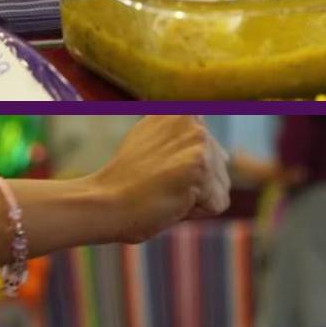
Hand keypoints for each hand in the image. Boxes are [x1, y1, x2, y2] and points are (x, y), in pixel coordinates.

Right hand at [87, 116, 229, 241]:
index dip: (186, 173)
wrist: (104, 203)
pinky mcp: (200, 167)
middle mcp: (192, 122)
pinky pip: (218, 203)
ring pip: (220, 188)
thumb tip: (220, 149)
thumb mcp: (148, 142)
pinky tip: (170, 202)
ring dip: (196, 200)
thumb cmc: (124, 182)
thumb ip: (179, 137)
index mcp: (182, 113)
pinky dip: (196, 213)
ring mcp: (197, 143)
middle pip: (219, 169)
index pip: (210, 154)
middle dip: (195, 186)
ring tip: (164, 193)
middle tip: (159, 185)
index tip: (156, 173)